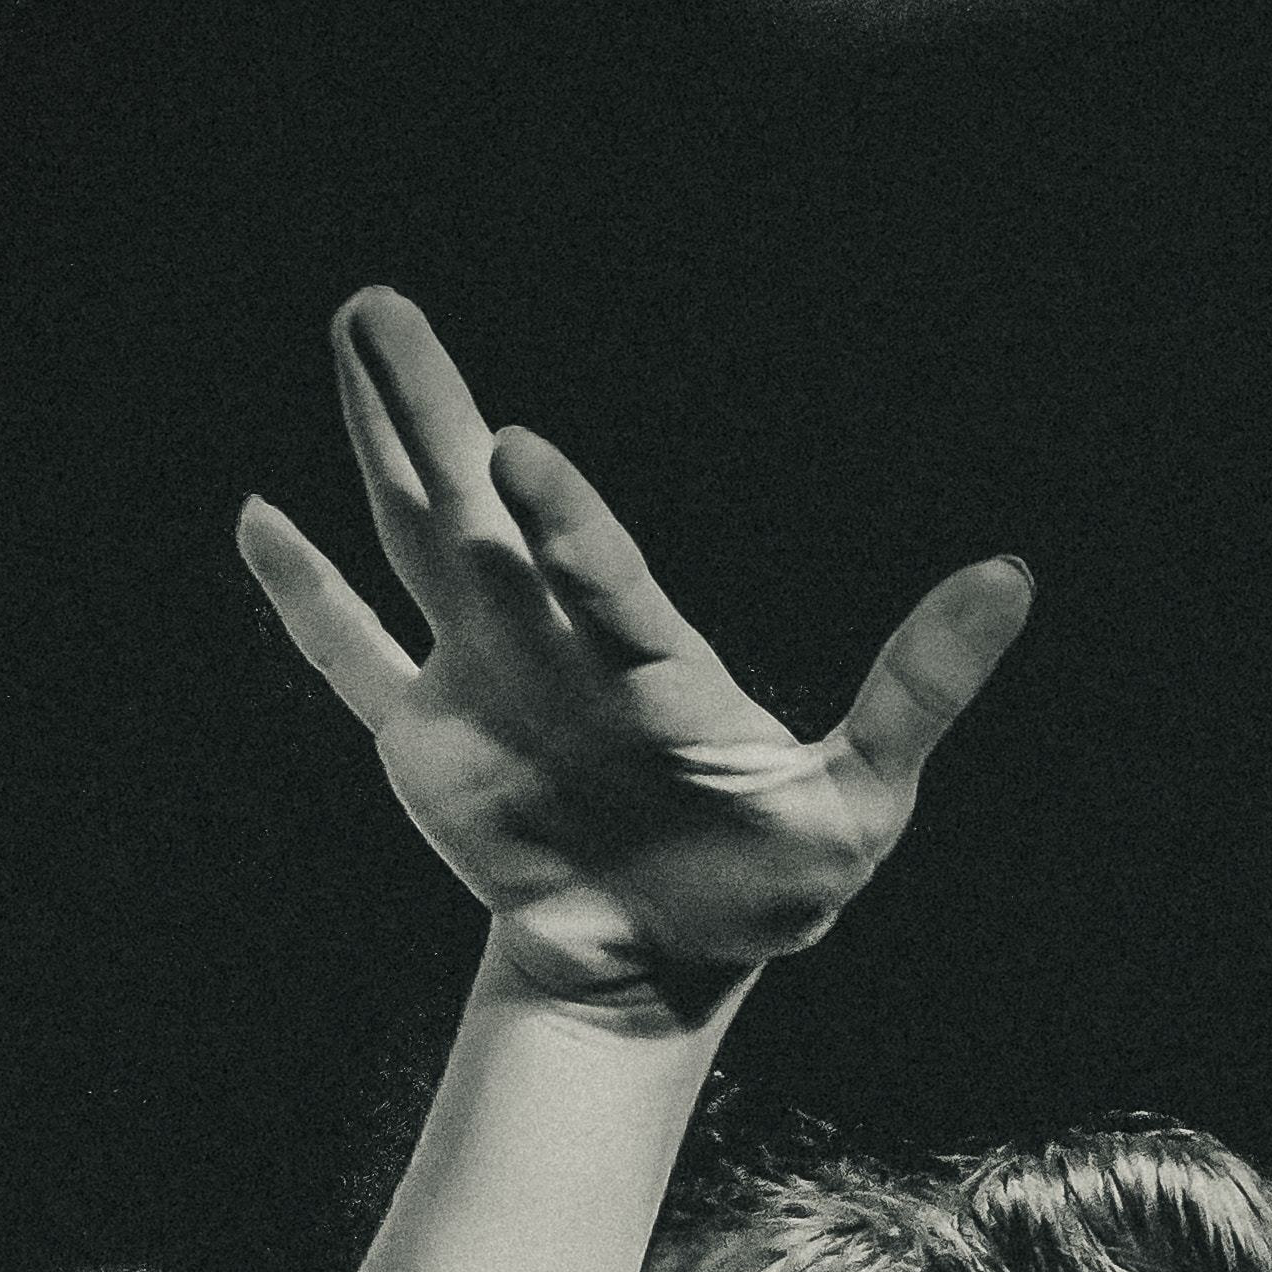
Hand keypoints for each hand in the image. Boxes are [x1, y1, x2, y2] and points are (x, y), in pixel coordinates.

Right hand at [239, 290, 1032, 1022]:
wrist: (663, 962)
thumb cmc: (764, 883)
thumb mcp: (858, 802)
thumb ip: (917, 692)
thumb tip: (1013, 577)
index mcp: (646, 650)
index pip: (600, 572)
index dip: (566, 520)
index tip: (520, 453)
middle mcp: (555, 636)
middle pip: (483, 508)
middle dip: (432, 409)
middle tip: (381, 308)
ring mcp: (484, 675)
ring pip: (415, 539)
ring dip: (377, 442)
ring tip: (354, 333)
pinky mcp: (426, 737)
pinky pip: (354, 655)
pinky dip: (306, 597)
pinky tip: (258, 519)